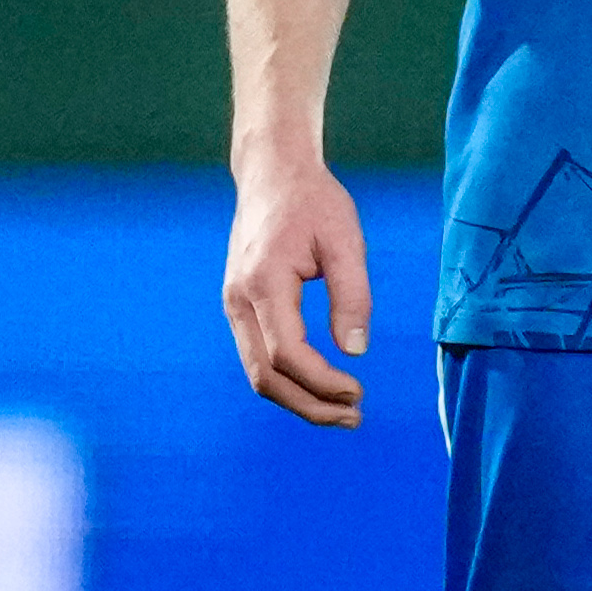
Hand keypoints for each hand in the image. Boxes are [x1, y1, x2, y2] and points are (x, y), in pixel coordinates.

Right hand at [225, 160, 373, 427]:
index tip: (358, 391)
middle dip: (310, 405)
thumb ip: (352, 296)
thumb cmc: (313, 202)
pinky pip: (257, 357)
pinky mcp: (240, 307)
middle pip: (266, 377)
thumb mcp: (345, 242)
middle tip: (354, 416)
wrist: (272, 174)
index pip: (287, 354)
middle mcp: (239, 300)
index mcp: (264, 283)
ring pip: (258, 374)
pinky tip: (320, 386)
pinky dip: (287, 381)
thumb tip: (355, 351)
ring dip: (298, 400)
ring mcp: (233, 306)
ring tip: (341, 410)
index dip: (323, 382)